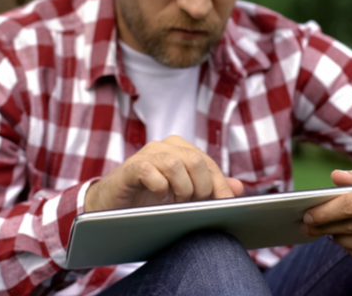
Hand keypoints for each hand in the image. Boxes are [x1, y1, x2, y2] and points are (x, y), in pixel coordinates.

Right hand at [85, 135, 243, 211]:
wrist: (112, 205)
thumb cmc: (149, 198)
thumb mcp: (183, 194)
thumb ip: (210, 188)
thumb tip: (239, 188)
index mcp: (180, 149)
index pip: (209, 163)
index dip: (219, 185)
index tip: (225, 205)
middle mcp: (164, 146)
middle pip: (196, 161)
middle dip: (201, 188)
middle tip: (194, 206)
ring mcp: (146, 154)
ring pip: (176, 164)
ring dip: (181, 189)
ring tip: (176, 202)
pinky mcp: (130, 168)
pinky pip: (150, 171)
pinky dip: (159, 187)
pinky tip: (158, 197)